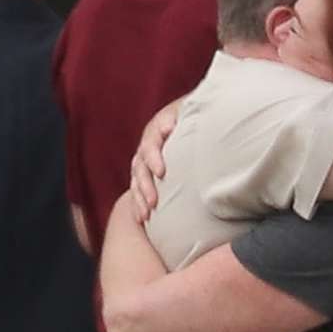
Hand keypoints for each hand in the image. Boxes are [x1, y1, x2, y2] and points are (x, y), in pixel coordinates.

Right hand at [126, 99, 184, 220]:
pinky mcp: (145, 175)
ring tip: (146, 216)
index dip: (153, 157)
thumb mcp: (193, 112)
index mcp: (157, 128)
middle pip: (141, 166)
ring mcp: (144, 161)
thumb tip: (171, 127)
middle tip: (154, 202)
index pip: (151, 143)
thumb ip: (185, 118)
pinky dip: (138, 205)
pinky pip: (137, 191)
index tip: (161, 172)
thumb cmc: (195, 117)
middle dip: (146, 186)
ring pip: (136, 181)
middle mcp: (147, 146)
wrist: (190, 121)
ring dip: (140, 199)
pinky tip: (141, 219)